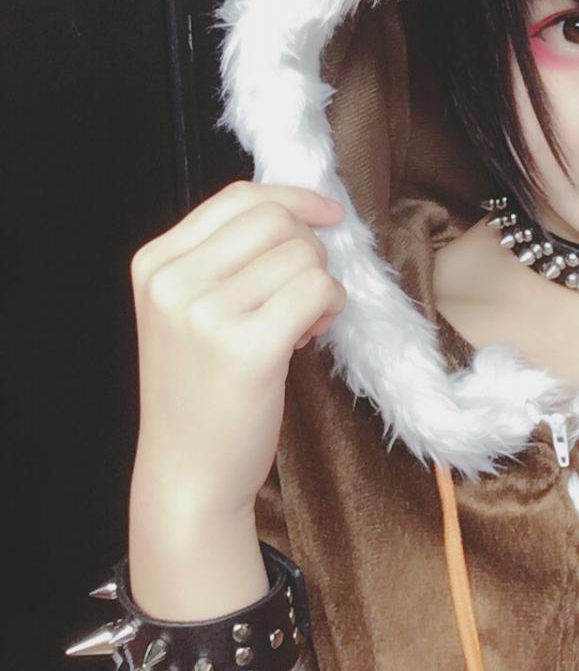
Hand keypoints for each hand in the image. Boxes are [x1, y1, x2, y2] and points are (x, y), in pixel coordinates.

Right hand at [129, 180, 346, 525]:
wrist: (188, 473)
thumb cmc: (200, 392)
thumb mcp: (186, 312)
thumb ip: (226, 259)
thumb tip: (301, 214)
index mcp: (155, 263)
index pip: (238, 197)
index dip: (294, 198)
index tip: (327, 215)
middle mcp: (173, 282)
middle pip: (275, 220)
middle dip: (310, 248)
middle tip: (306, 291)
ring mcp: (206, 315)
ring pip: (302, 256)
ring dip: (322, 284)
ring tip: (303, 322)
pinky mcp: (248, 348)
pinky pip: (317, 290)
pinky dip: (331, 305)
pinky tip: (312, 332)